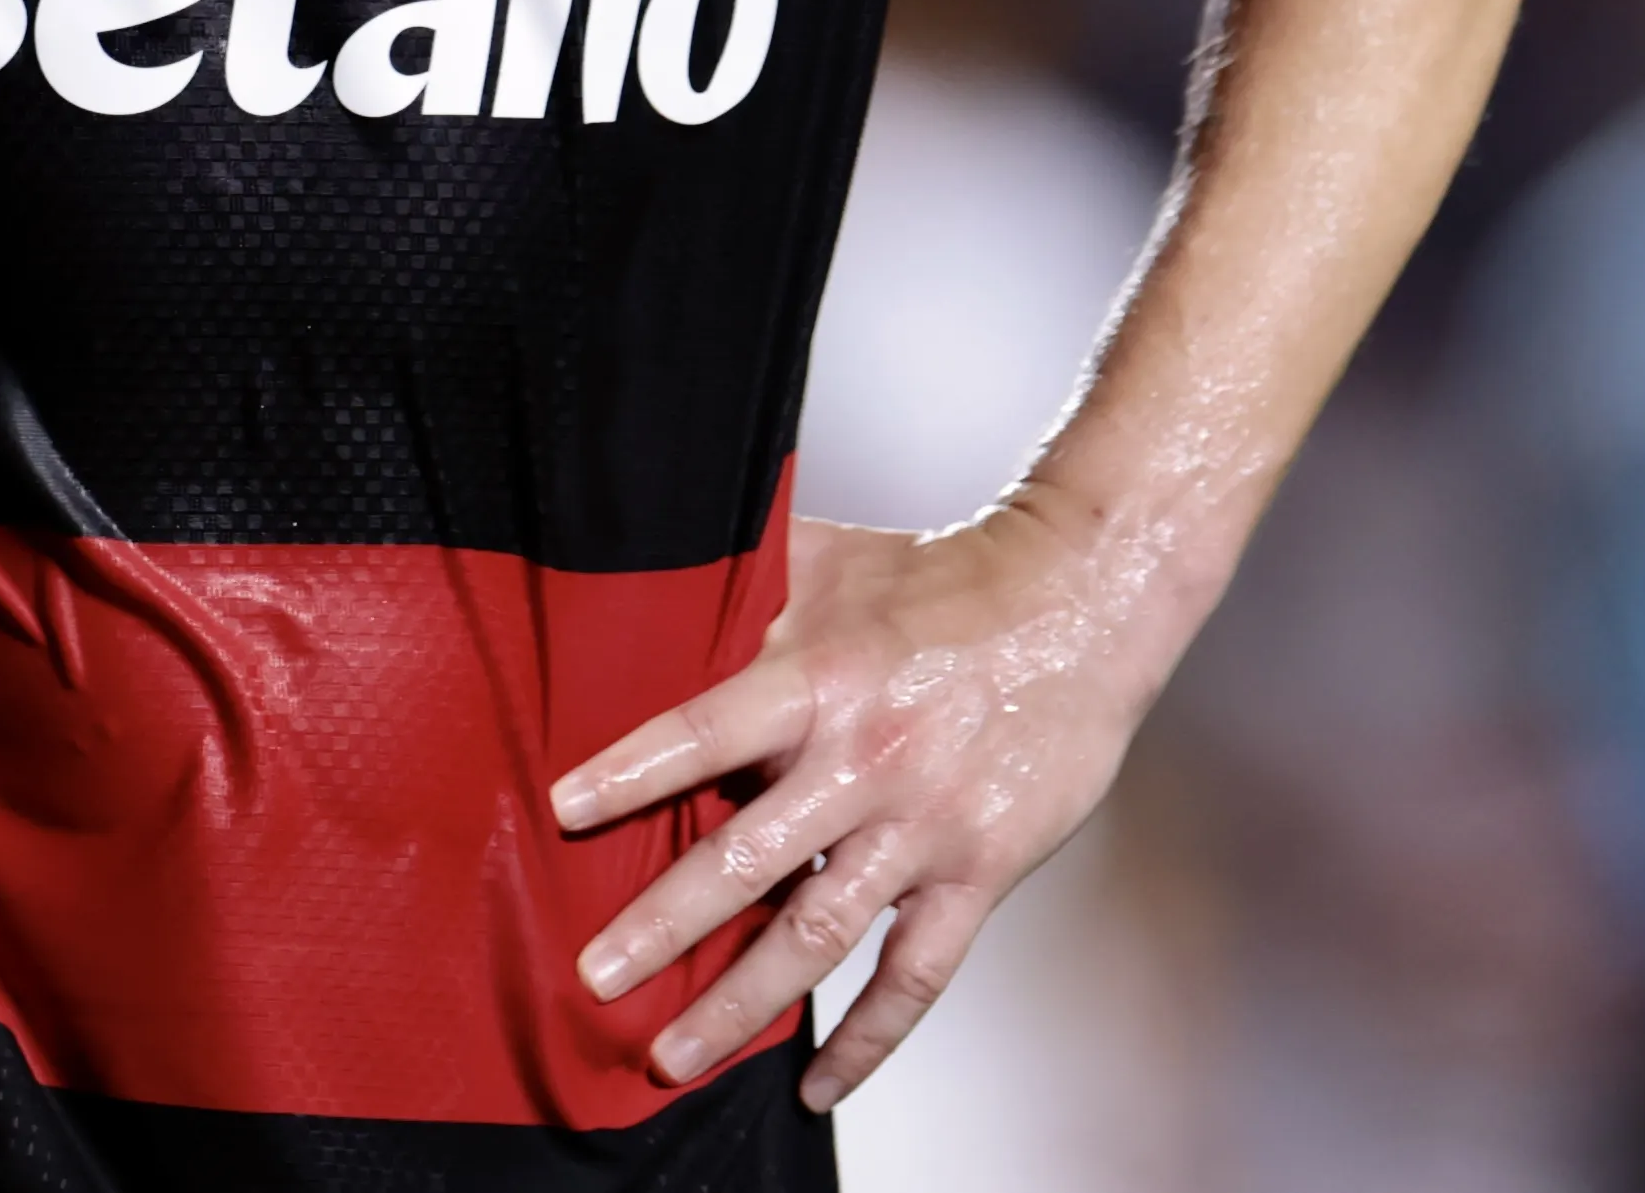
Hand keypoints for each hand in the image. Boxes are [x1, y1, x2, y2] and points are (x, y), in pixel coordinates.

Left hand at [550, 508, 1168, 1109]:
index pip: (707, 732)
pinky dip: (866, 1040)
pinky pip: (915, 976)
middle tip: (594, 977)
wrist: (1082, 605)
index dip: (632, 771)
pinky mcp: (979, 874)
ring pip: (818, 937)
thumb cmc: (948, 578)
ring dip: (739, 1004)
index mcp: (824, 679)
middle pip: (749, 860)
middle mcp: (868, 760)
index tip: (562, 812)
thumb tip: (646, 582)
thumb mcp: (835, 559)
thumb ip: (746, 584)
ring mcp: (924, 829)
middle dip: (663, 926)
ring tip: (670, 1055)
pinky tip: (816, 1086)